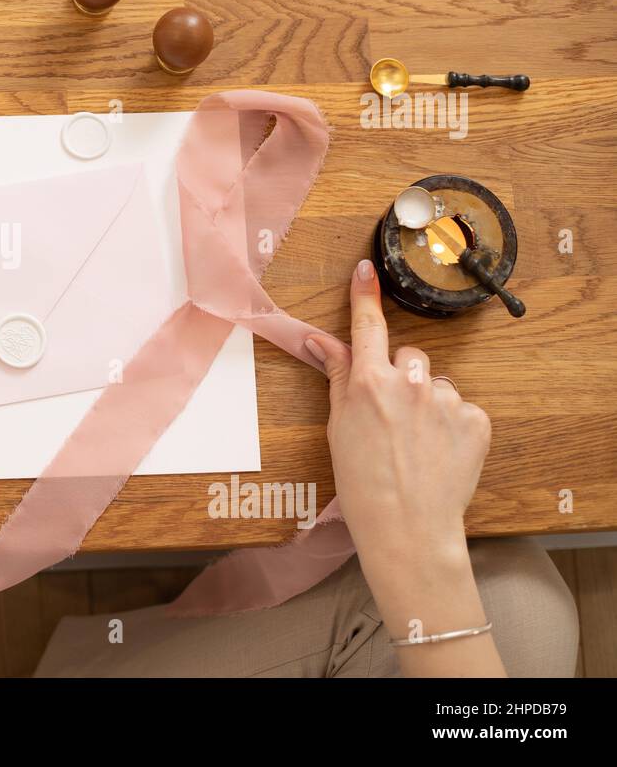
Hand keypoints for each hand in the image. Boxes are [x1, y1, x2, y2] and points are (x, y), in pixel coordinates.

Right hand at [305, 259, 490, 565]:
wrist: (406, 527)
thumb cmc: (362, 483)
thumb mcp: (338, 427)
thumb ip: (338, 377)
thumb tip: (322, 341)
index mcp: (369, 382)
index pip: (367, 326)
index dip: (364, 295)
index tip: (367, 269)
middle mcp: (408, 383)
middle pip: (408, 356)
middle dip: (401, 376)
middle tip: (391, 417)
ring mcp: (445, 400)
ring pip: (436, 384)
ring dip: (428, 403)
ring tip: (417, 443)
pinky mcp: (476, 419)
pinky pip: (462, 408)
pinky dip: (453, 425)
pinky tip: (440, 452)